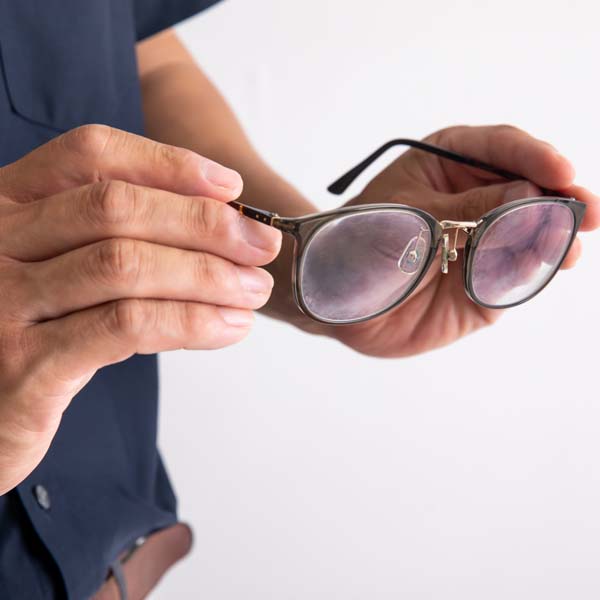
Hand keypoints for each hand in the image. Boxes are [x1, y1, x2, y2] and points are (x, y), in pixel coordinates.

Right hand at [0, 125, 280, 493]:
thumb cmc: (24, 333)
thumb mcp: (55, 270)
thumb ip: (111, 241)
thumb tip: (218, 224)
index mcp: (5, 205)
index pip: (90, 154)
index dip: (169, 163)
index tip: (230, 186)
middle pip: (116, 208)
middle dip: (205, 223)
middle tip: (261, 245)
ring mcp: (3, 302)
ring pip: (126, 265)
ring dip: (208, 275)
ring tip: (254, 290)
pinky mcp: (26, 365)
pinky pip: (126, 326)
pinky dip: (190, 322)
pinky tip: (228, 327)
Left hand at [332, 125, 599, 356]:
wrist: (333, 299)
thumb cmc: (357, 243)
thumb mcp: (408, 218)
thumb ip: (468, 209)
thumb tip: (530, 193)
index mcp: (447, 163)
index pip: (501, 148)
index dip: (536, 157)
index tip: (560, 171)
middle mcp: (471, 199)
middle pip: (529, 189)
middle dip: (558, 200)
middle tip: (586, 212)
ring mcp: (480, 242)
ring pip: (531, 234)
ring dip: (552, 240)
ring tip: (563, 250)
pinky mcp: (482, 285)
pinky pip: (515, 276)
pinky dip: (528, 274)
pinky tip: (536, 271)